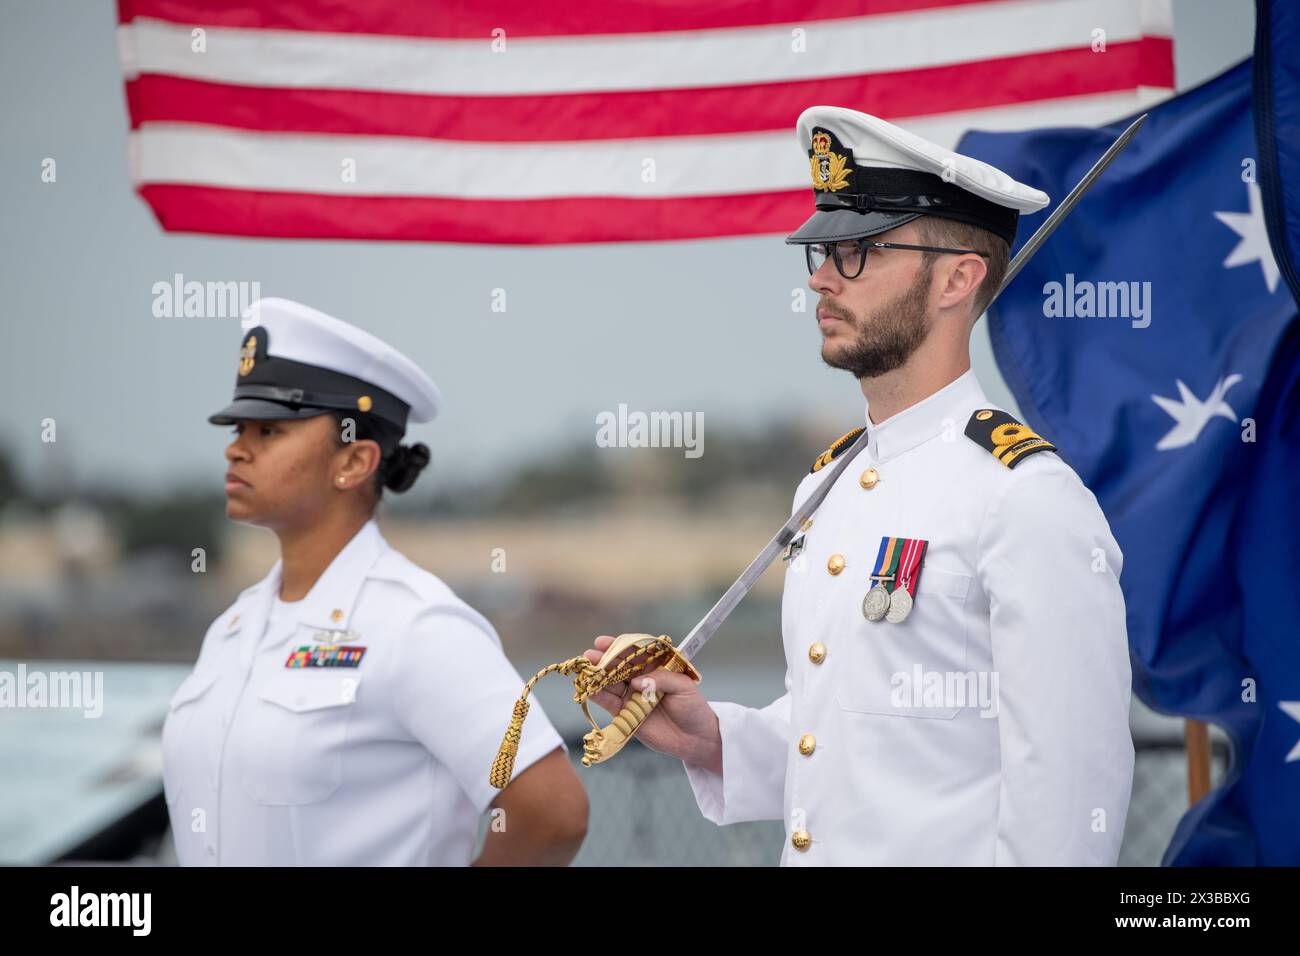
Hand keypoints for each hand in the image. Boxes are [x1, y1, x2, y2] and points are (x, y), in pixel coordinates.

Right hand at [582, 635, 722, 773]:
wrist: (696, 739)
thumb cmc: (694, 708)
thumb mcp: (684, 687)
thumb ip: (661, 680)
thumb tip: (636, 682)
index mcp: (655, 667)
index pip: (634, 652)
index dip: (619, 646)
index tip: (603, 642)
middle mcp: (641, 679)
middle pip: (618, 667)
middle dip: (603, 660)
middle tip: (590, 656)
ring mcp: (632, 696)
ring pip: (610, 684)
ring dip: (596, 677)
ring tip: (585, 671)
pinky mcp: (626, 714)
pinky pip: (609, 703)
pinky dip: (598, 696)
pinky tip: (588, 690)